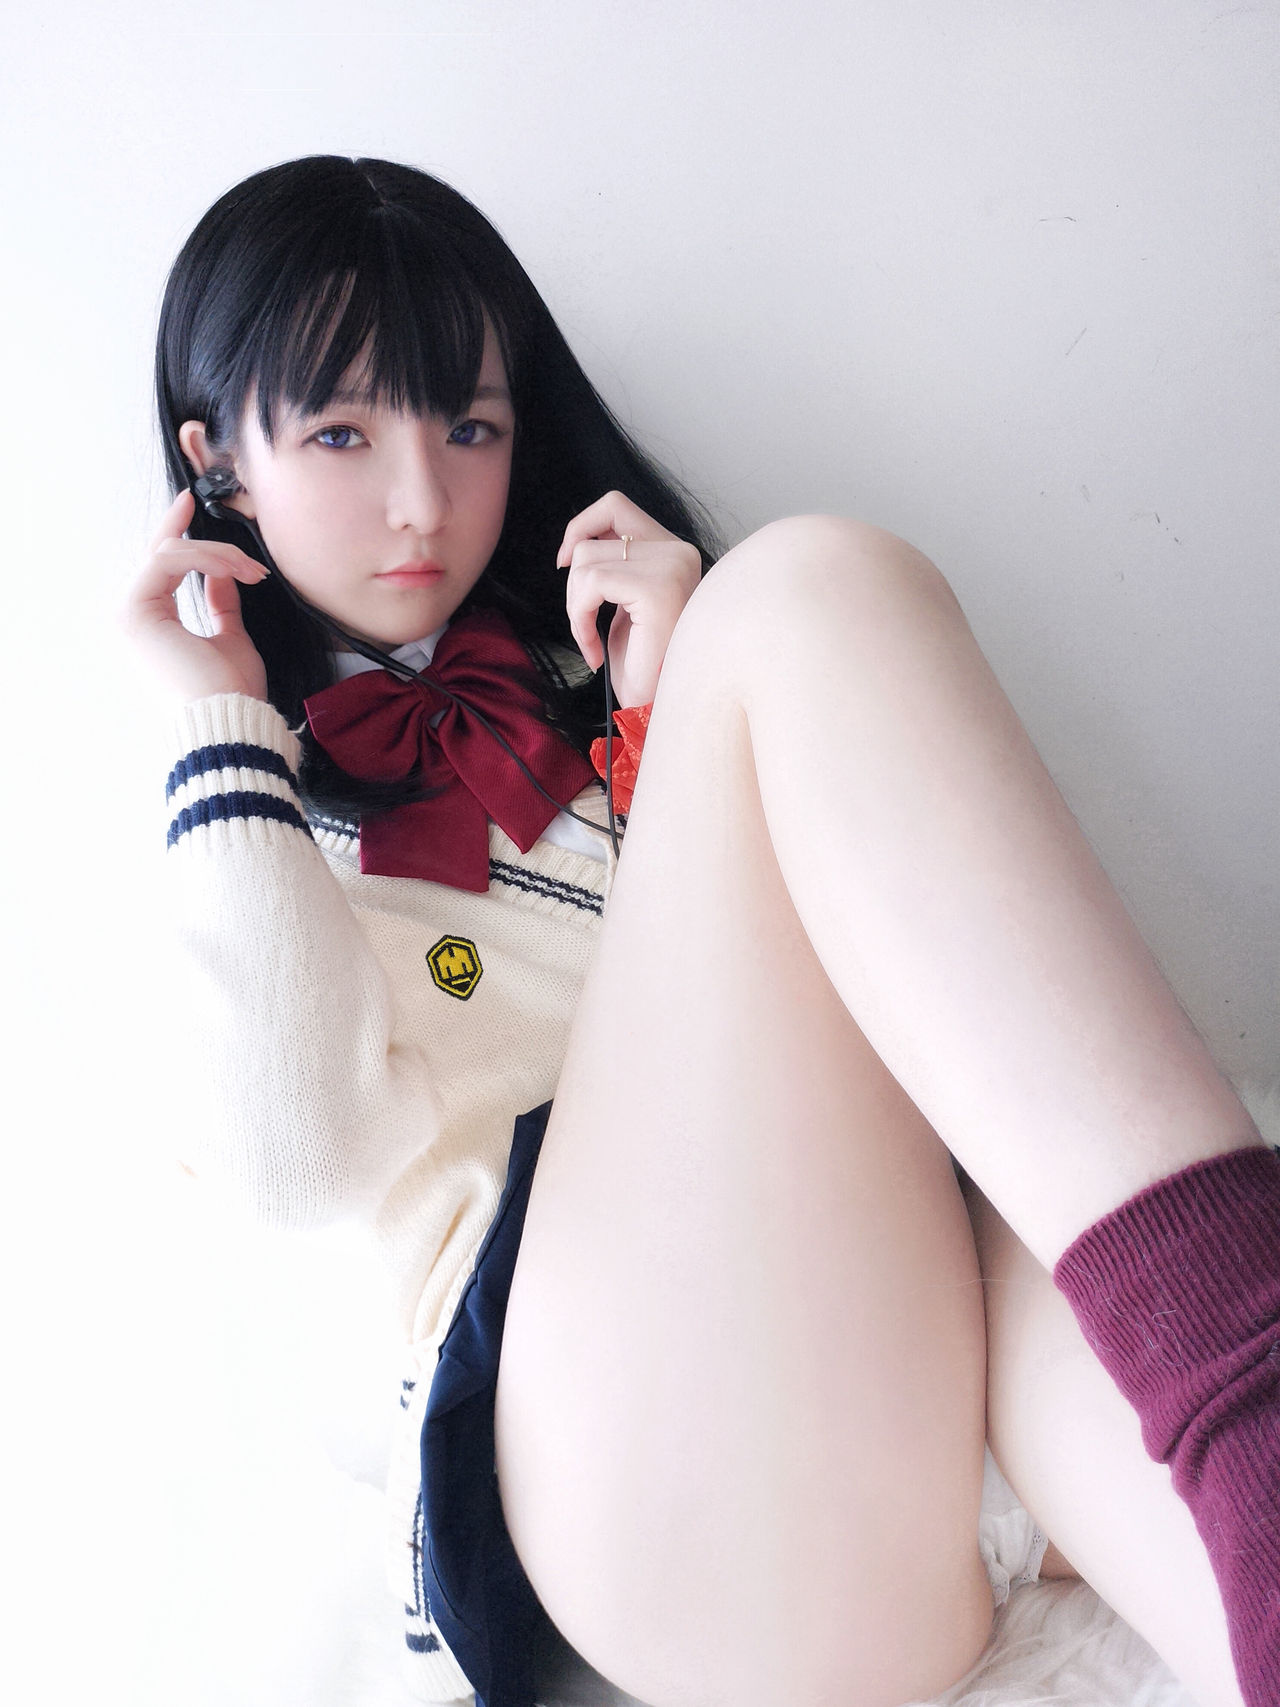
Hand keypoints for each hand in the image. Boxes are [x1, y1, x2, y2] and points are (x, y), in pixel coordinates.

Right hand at [121, 490, 271, 705]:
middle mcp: (131, 616)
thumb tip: (224, 575)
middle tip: (217, 510)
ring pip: (168, 553)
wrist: (228, 724)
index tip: (192, 505)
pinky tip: (235, 569)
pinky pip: (167, 560)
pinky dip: (205, 557)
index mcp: (152, 625)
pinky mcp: (133, 611)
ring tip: (253, 570)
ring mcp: (127, 613)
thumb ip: (222, 606)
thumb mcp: (232, 641)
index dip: (175, 532)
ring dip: (216, 552)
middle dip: (198, 536)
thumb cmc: (231, 695)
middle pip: (160, 555)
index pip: (161, 568)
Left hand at [557, 490, 701, 707]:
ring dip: (575, 608)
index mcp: (674, 550)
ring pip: (584, 561)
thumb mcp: (623, 603)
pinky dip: (579, 620)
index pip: (615, 507)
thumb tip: (574, 543)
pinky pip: (590, 585)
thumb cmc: (642, 664)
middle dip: (573, 587)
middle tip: (586, 627)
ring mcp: (671, 566)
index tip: (563, 564)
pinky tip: (595, 651)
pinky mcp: (657, 588)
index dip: (581, 527)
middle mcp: (679, 551)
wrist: (659, 708)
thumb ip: (612, 565)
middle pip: (591, 540)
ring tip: (592, 641)